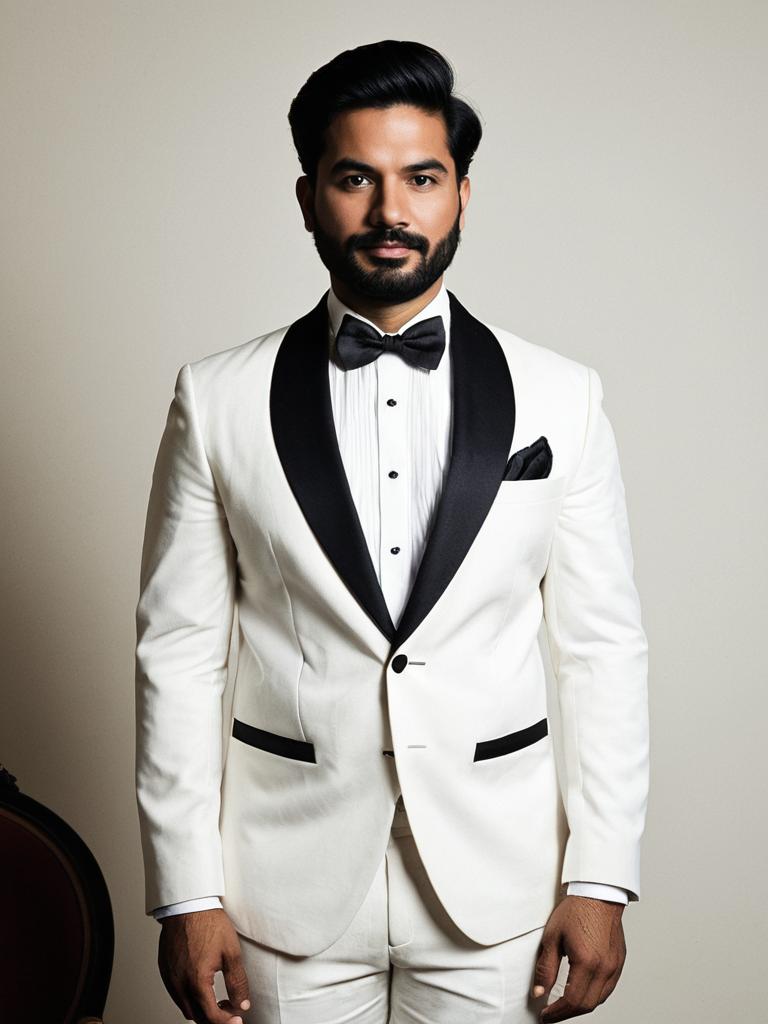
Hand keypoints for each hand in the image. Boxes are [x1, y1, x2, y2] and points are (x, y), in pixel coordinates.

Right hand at [158, 908, 250, 1022]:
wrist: (188, 905)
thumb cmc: (208, 924)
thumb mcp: (231, 952)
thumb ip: (237, 982)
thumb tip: (242, 1003)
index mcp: (197, 982)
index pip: (211, 1016)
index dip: (226, 1021)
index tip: (237, 1019)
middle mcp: (180, 985)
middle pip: (197, 1017)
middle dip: (214, 1018)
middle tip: (229, 1009)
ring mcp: (170, 979)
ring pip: (185, 1008)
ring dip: (201, 1009)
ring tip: (216, 999)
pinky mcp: (165, 971)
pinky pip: (176, 995)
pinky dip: (189, 998)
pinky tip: (201, 986)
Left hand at [532, 895, 625, 1021]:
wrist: (598, 893)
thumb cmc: (576, 910)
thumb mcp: (552, 937)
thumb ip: (545, 968)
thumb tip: (539, 991)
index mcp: (587, 962)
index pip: (572, 1001)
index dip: (557, 1012)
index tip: (545, 1015)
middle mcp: (604, 968)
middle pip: (586, 1005)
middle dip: (567, 1013)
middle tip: (552, 1013)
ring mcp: (614, 966)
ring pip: (599, 1000)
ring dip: (581, 1006)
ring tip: (564, 1005)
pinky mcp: (619, 962)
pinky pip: (608, 989)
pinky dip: (594, 996)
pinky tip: (582, 992)